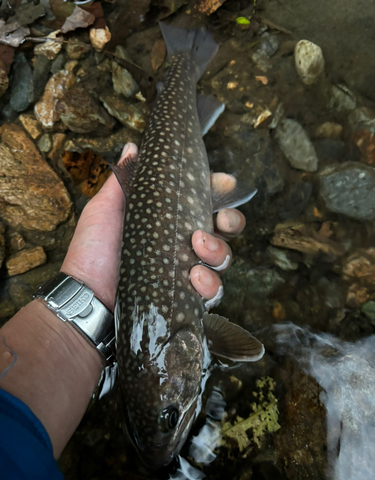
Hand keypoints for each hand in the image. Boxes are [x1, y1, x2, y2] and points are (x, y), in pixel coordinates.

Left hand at [61, 143, 245, 307]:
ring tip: (197, 249)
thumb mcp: (105, 210)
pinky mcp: (187, 297)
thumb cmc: (93, 251)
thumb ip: (123, 180)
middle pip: (225, 230)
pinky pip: (213, 291)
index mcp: (168, 221)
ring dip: (219, 251)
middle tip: (220, 219)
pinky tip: (195, 277)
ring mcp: (187, 272)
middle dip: (231, 221)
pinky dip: (211, 284)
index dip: (220, 191)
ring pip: (223, 259)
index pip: (204, 203)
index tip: (225, 182)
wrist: (86, 295)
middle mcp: (182, 245)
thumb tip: (132, 146)